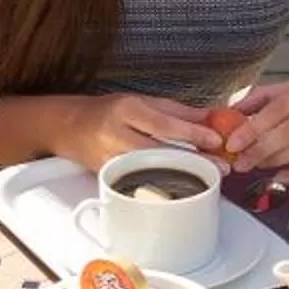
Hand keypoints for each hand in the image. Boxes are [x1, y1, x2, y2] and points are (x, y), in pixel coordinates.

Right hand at [65, 93, 224, 171]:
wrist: (68, 127)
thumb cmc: (106, 111)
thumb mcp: (141, 100)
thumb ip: (176, 110)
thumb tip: (210, 116)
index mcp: (126, 110)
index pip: (164, 124)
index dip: (191, 133)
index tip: (215, 140)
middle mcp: (116, 135)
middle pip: (160, 152)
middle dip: (193, 161)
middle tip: (220, 168)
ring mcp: (111, 159)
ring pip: (151, 172)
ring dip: (181, 176)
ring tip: (206, 177)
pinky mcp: (108, 177)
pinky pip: (140, 183)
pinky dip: (162, 185)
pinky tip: (180, 188)